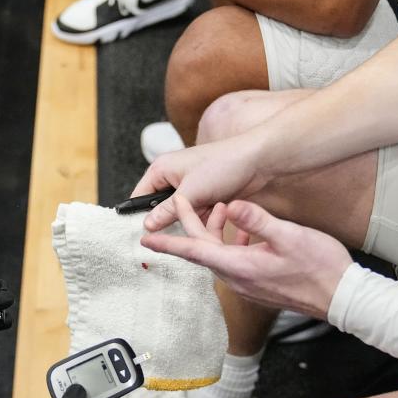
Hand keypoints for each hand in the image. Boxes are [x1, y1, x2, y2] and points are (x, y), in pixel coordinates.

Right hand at [132, 136, 271, 231]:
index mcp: (161, 169)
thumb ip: (167, 211)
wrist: (258, 161)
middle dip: (169, 222)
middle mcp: (172, 177)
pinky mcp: (205, 195)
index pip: (139, 197)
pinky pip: (195, 214)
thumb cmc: (223, 166)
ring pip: (180, 214)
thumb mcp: (191, 192)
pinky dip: (202, 220)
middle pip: (159, 208)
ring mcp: (189, 187)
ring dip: (189, 221)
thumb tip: (147, 226)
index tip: (145, 236)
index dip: (139, 216)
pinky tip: (212, 219)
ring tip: (200, 222)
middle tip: (176, 233)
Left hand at [141, 197, 351, 318]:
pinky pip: (234, 262)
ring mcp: (247, 284)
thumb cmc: (320, 267)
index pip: (194, 252)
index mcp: (239, 266)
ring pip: (219, 255)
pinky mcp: (257, 285)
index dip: (169, 242)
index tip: (146, 238)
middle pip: (203, 250)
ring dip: (215, 233)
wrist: (342, 299)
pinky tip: (246, 232)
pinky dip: (232, 243)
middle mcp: (237, 279)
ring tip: (222, 209)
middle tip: (189, 201)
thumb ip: (257, 219)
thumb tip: (230, 205)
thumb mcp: (290, 236)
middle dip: (193, 224)